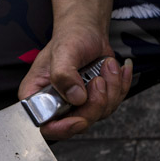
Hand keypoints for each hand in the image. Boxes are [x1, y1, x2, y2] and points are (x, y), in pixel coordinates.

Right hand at [18, 21, 132, 140]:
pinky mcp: (97, 101)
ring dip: (111, 88)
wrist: (87, 31)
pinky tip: (119, 69)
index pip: (45, 126)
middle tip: (99, 80)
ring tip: (107, 64)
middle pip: (79, 123)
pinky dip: (121, 85)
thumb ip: (64, 75)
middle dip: (95, 103)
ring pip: (100, 113)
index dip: (63, 129)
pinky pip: (114, 103)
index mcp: (38, 96)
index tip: (80, 119)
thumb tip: (76, 98)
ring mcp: (79, 105)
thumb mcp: (63, 52)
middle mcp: (57, 105)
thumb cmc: (70, 38)